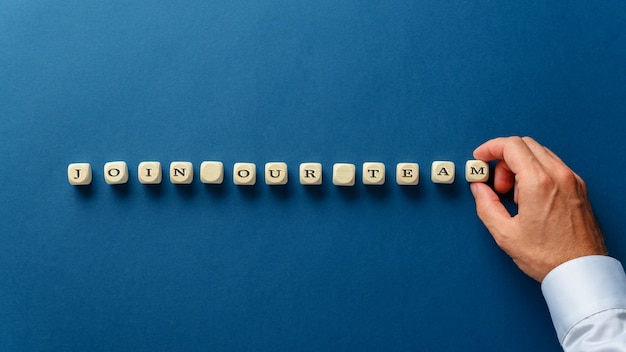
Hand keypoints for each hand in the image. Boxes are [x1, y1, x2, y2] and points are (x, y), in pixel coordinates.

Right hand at [470, 136, 607, 281]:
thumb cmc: (548, 256)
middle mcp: (559, 175)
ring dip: (520, 165)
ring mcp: (572, 180)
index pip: (511, 146)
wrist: (581, 271)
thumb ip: (486, 205)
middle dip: (503, 158)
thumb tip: (479, 188)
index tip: (479, 158)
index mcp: (538, 182)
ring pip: (539, 153)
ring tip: (514, 195)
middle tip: (496, 184)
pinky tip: (530, 197)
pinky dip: (535, 172)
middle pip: (525, 145)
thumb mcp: (505, 233)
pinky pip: (552, 166)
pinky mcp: (579, 188)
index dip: (489, 148)